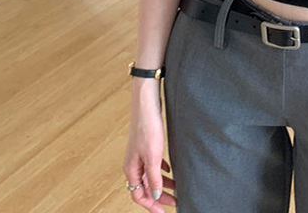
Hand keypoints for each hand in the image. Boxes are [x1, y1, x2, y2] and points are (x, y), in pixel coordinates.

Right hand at [122, 97, 176, 212]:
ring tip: (176, 187)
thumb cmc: (147, 128)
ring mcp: (139, 155)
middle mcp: (133, 164)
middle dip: (159, 196)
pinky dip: (162, 171)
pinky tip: (170, 170)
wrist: (147, 104)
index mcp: (131, 169)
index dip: (151, 205)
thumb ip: (153, 178)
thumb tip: (155, 196)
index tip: (164, 211)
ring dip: (162, 183)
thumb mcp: (153, 157)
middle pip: (145, 187)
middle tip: (174, 201)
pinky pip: (153, 164)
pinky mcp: (146, 146)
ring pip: (150, 176)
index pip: (139, 195)